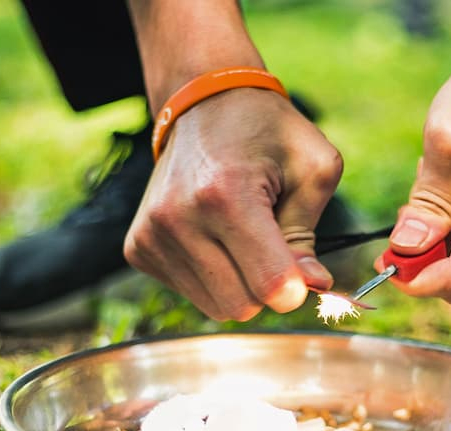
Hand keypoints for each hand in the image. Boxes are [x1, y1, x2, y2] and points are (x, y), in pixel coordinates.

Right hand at [124, 88, 342, 320]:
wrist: (203, 103)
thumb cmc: (267, 133)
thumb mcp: (312, 170)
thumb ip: (308, 236)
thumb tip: (313, 288)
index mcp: (226, 194)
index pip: (268, 284)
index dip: (296, 289)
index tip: (306, 274)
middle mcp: (178, 217)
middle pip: (242, 306)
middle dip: (265, 286)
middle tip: (271, 245)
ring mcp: (151, 234)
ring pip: (217, 307)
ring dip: (239, 282)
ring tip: (239, 234)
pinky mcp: (137, 247)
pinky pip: (191, 293)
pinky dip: (212, 276)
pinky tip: (213, 236)